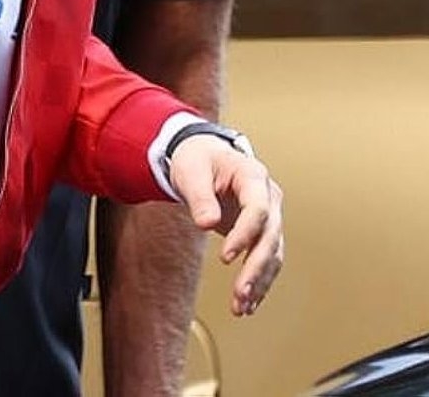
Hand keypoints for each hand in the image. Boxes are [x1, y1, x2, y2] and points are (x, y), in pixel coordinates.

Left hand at [168, 136, 283, 316]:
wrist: (203, 158)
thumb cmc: (198, 160)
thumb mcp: (191, 171)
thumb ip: (199, 197)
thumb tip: (207, 223)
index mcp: (253, 175)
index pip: (259, 209)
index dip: (245, 234)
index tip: (225, 258)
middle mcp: (268, 196)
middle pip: (271, 235)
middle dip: (256, 267)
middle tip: (240, 293)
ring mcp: (269, 214)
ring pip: (273, 252)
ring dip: (260, 281)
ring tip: (241, 307)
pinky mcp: (262, 231)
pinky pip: (266, 259)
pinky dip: (259, 282)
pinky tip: (246, 304)